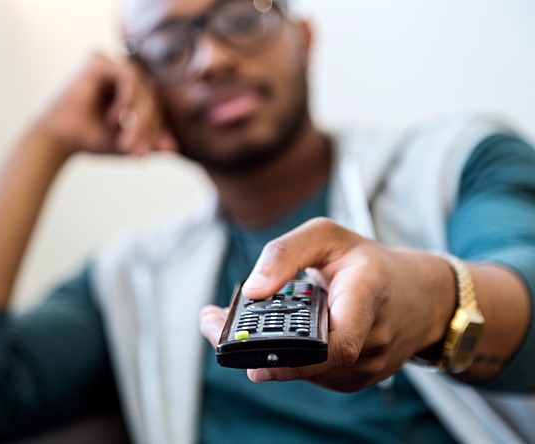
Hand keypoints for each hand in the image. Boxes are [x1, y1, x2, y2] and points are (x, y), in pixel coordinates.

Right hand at [33, 53, 175, 156]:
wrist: (57, 140)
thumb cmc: (89, 140)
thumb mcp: (128, 143)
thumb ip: (150, 142)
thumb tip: (174, 149)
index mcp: (129, 89)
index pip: (156, 104)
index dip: (160, 128)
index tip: (160, 152)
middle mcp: (120, 72)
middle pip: (152, 95)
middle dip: (149, 127)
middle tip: (139, 151)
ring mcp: (109, 63)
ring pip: (144, 86)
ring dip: (140, 118)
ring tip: (126, 141)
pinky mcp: (97, 60)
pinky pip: (128, 76)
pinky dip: (127, 99)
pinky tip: (115, 117)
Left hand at [200, 217, 455, 391]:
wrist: (415, 297)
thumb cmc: (367, 263)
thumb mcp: (327, 236)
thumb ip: (286, 253)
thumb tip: (252, 291)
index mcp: (368, 295)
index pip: (340, 341)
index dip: (295, 357)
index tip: (253, 357)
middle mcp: (372, 340)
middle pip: (310, 362)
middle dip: (257, 349)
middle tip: (213, 325)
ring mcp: (365, 366)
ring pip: (305, 371)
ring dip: (265, 352)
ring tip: (232, 325)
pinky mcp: (354, 378)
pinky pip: (311, 373)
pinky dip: (285, 357)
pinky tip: (271, 337)